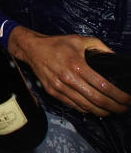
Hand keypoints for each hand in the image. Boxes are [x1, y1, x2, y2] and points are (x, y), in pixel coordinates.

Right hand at [9, 29, 130, 116]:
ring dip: (103, 112)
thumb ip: (100, 47)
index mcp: (77, 65)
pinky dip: (88, 110)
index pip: (103, 85)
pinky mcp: (54, 93)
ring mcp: (60, 88)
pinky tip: (96, 108)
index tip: (127, 98)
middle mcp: (68, 78)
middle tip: (124, 107)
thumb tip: (115, 58)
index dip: (118, 95)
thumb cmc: (57, 44)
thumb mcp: (80, 40)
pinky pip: (75, 106)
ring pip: (87, 107)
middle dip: (115, 107)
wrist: (32, 49)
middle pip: (97, 100)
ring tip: (113, 110)